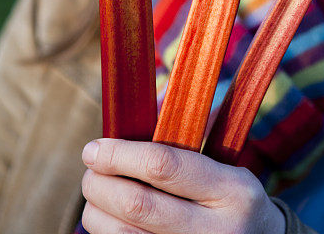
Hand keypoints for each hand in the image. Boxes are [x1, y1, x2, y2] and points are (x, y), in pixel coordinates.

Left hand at [80, 138, 285, 233]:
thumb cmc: (232, 198)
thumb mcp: (227, 165)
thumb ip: (186, 137)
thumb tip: (144, 103)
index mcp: (232, 191)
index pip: (164, 166)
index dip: (120, 154)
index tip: (95, 147)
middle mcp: (215, 231)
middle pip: (137, 205)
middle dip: (100, 183)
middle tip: (90, 169)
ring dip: (96, 212)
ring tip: (96, 194)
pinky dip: (107, 233)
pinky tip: (109, 220)